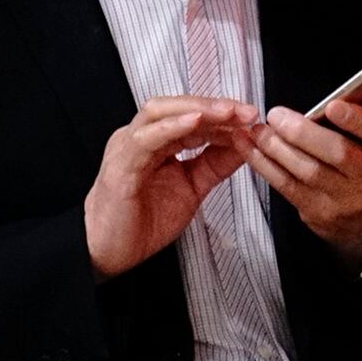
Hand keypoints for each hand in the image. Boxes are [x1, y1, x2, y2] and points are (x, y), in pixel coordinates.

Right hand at [83, 96, 257, 280]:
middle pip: (178, 106)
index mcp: (158, 141)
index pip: (193, 115)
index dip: (224, 114)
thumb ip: (216, 164)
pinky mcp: (120, 165)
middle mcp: (141, 137)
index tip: (252, 117)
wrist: (109, 254)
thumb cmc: (143, 222)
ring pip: (161, 113)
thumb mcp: (193, 188)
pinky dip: (171, 126)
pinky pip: (145, 139)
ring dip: (197, 110)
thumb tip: (246, 142)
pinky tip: (194, 122)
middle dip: (215, 106)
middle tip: (246, 112)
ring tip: (227, 112)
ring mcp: (128, 147)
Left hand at [248, 44, 361, 262]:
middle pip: (336, 154)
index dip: (355, 120)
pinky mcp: (317, 211)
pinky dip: (266, 167)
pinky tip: (251, 148)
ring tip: (259, 129)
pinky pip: (288, 187)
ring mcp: (343, 198)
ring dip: (278, 149)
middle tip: (277, 114)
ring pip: (307, 171)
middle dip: (304, 133)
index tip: (332, 105)